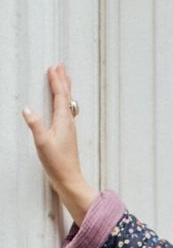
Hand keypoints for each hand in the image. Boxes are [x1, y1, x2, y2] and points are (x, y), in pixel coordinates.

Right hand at [23, 64, 97, 224]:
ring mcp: (69, 129)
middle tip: (61, 67)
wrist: (69, 179)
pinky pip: (66, 112)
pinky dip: (63, 102)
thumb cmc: (58, 163)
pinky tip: (62, 106)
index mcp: (63, 121)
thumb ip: (35, 125)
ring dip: (64, 90)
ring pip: (67, 103)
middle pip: (66, 97)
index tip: (53, 68)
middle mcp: (68, 123)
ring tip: (63, 80)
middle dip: (63, 81)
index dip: (56, 81)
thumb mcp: (42, 143)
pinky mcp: (67, 135)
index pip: (60, 96)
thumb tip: (27, 110)